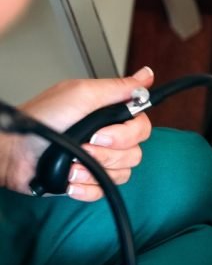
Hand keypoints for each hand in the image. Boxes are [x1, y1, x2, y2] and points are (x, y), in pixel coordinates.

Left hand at [0, 66, 153, 200]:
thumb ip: (117, 88)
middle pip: (135, 153)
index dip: (128, 134)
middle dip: (108, 153)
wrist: (12, 151)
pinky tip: (70, 177)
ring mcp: (99, 160)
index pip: (142, 127)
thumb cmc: (41, 120)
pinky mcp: (89, 180)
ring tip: (70, 163)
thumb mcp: (81, 94)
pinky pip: (104, 189)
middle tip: (85, 144)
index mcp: (109, 115)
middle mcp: (108, 137)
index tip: (103, 132)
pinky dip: (86, 186)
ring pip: (122, 173)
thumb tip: (146, 76)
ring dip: (93, 170)